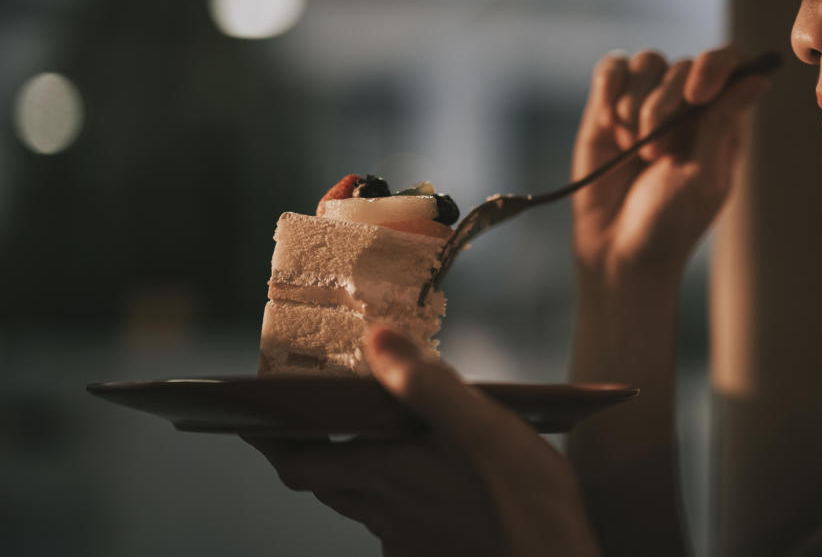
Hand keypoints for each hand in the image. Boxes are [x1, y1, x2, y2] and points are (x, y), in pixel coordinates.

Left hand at [248, 327, 600, 556]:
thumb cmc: (525, 499)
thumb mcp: (482, 424)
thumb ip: (426, 382)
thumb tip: (374, 335)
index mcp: (387, 472)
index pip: (301, 461)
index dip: (268, 439)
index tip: (247, 416)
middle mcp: (386, 511)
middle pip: (323, 483)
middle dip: (305, 451)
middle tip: (302, 421)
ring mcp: (409, 540)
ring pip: (359, 505)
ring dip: (351, 474)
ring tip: (369, 441)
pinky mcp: (433, 554)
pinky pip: (396, 527)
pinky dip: (395, 500)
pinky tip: (429, 483)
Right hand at [571, 45, 770, 284]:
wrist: (616, 249)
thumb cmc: (670, 222)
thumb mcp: (704, 178)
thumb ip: (723, 124)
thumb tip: (760, 77)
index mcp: (720, 119)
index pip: (730, 64)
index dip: (716, 65)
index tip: (698, 94)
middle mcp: (685, 104)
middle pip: (682, 65)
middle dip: (664, 105)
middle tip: (655, 153)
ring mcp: (645, 101)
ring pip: (646, 62)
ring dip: (636, 103)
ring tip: (631, 147)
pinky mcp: (608, 105)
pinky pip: (612, 68)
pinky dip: (609, 90)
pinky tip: (610, 125)